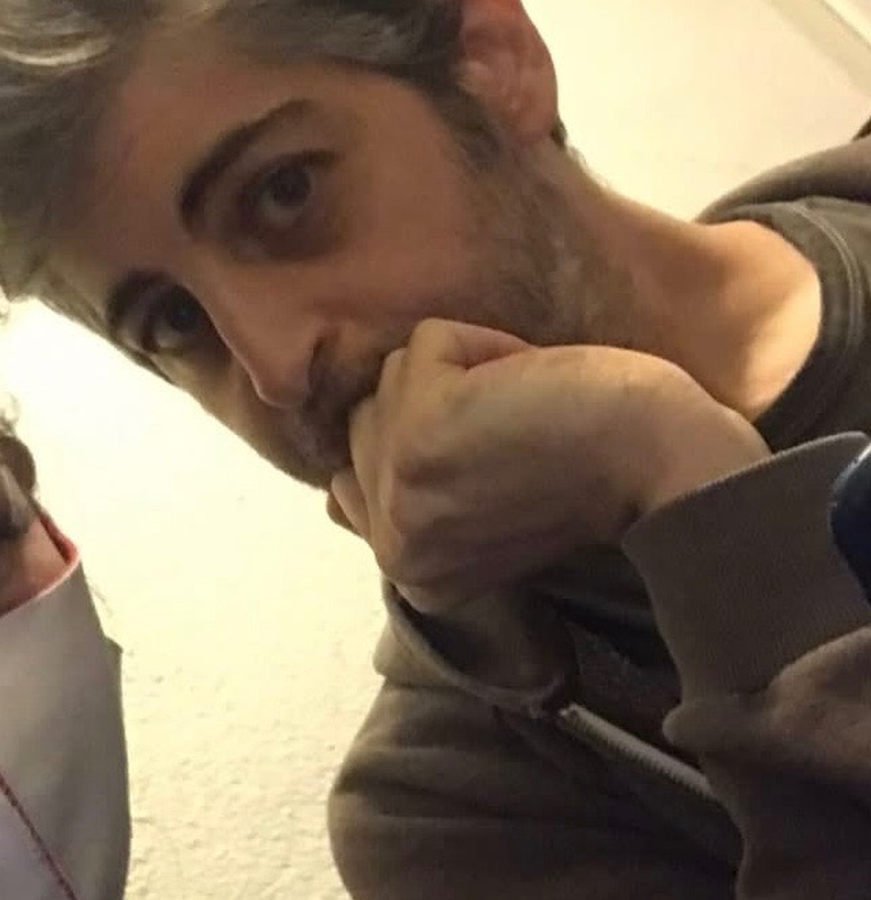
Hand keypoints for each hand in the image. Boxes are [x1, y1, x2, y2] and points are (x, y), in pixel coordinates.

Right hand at [330, 319, 768, 612]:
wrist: (666, 467)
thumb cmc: (592, 478)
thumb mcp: (479, 509)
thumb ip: (403, 500)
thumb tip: (330, 489)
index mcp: (409, 574)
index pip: (350, 479)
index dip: (418, 441)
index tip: (490, 455)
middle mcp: (393, 548)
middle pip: (365, 420)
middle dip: (438, 405)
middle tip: (517, 437)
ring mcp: (401, 493)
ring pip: (391, 380)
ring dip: (464, 374)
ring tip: (524, 414)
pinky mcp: (422, 435)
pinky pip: (427, 344)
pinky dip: (484, 346)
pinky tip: (532, 389)